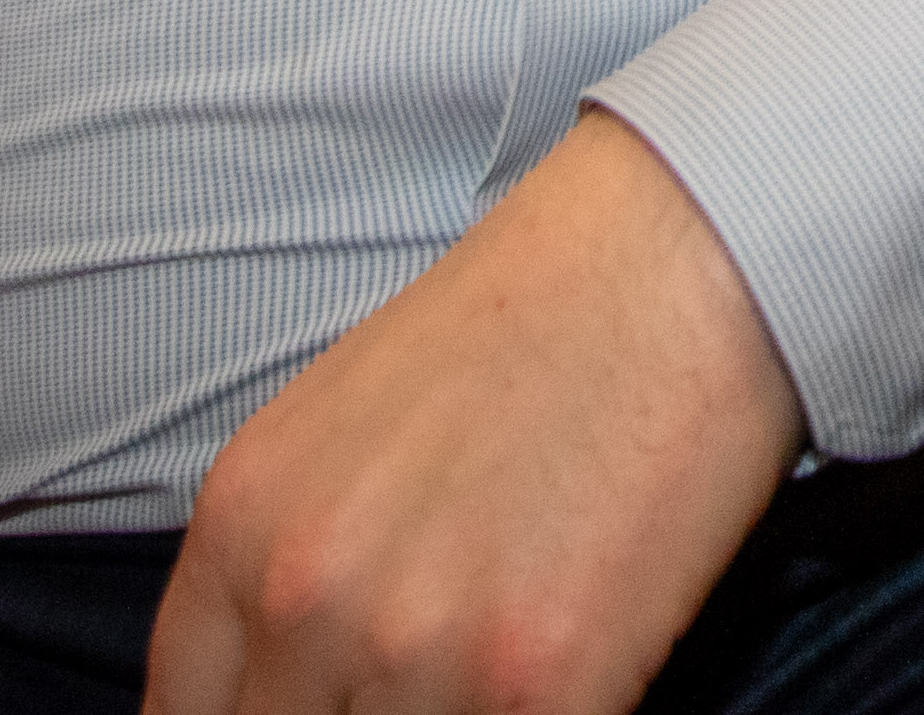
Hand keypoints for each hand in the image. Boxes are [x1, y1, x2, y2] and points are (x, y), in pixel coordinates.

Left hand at [150, 107, 803, 714]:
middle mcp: (304, 596)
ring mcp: (418, 649)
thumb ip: (288, 567)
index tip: (318, 709)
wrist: (682, 254)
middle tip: (422, 688)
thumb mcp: (339, 432)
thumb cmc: (530, 327)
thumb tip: (282, 687)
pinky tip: (568, 683)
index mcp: (240, 528)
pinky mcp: (544, 684)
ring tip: (498, 680)